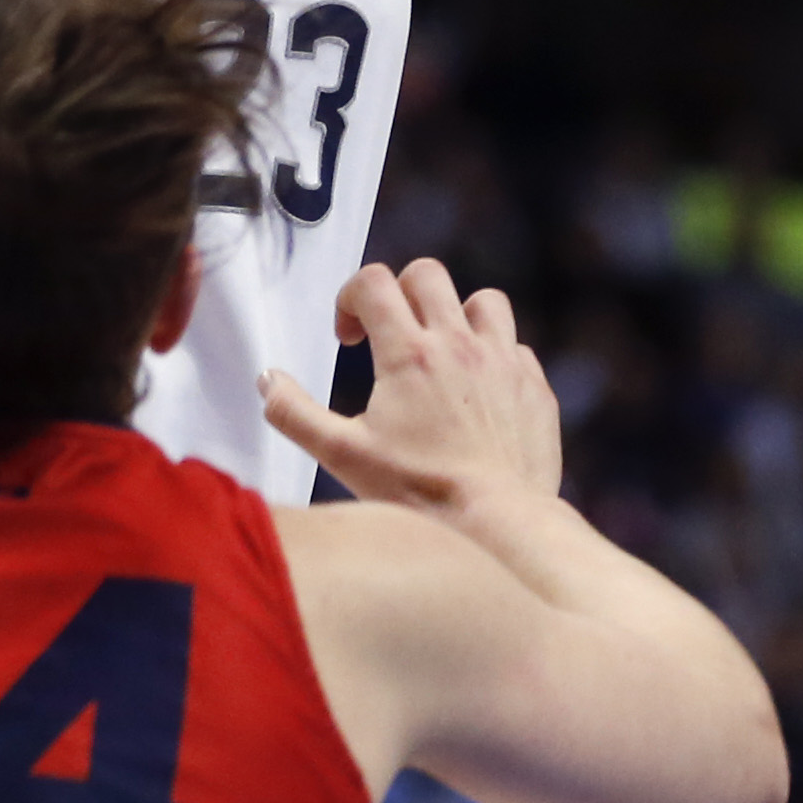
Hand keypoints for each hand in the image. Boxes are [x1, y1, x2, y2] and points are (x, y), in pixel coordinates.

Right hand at [261, 258, 561, 515]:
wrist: (499, 528)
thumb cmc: (419, 495)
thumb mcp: (342, 456)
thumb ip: (295, 414)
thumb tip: (268, 380)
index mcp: (408, 354)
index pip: (373, 282)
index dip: (351, 298)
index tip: (350, 339)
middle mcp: (458, 344)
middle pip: (426, 275)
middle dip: (400, 294)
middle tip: (390, 337)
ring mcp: (503, 362)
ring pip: (484, 301)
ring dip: (458, 315)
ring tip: (442, 353)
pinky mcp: (534, 387)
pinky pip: (516, 347)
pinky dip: (496, 357)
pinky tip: (480, 392)